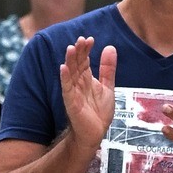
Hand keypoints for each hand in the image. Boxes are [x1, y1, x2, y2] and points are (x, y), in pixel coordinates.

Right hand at [59, 38, 116, 154]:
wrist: (96, 133)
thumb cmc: (99, 112)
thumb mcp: (108, 87)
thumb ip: (107, 68)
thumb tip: (109, 47)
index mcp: (86, 79)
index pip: (84, 60)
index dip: (86, 50)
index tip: (90, 39)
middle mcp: (78, 83)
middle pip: (77, 64)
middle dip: (79, 52)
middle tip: (81, 39)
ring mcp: (73, 92)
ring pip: (70, 74)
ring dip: (70, 61)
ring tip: (71, 48)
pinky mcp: (71, 103)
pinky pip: (67, 89)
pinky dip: (65, 78)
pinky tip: (63, 68)